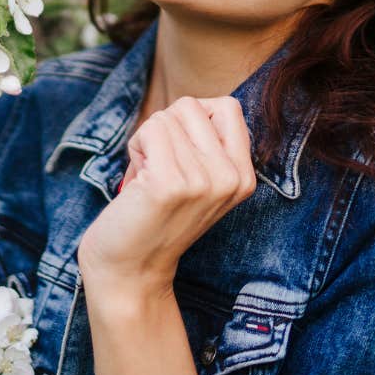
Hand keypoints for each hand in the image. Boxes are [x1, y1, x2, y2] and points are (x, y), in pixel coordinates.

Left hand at [77, 95, 255, 297]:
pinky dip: (136, 148)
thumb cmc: (155, 215)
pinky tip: (137, 181)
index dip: (193, 118)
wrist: (130, 270)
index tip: (181, 152)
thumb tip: (200, 104)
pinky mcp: (171, 184)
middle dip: (165, 129)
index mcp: (244, 176)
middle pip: (191, 106)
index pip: (227, 106)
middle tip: (159, 169)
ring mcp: (204, 181)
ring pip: (166, 117)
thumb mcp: (200, 180)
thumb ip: (209, 144)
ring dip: (146, 142)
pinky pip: (150, 129)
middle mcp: (231, 178)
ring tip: (148, 179)